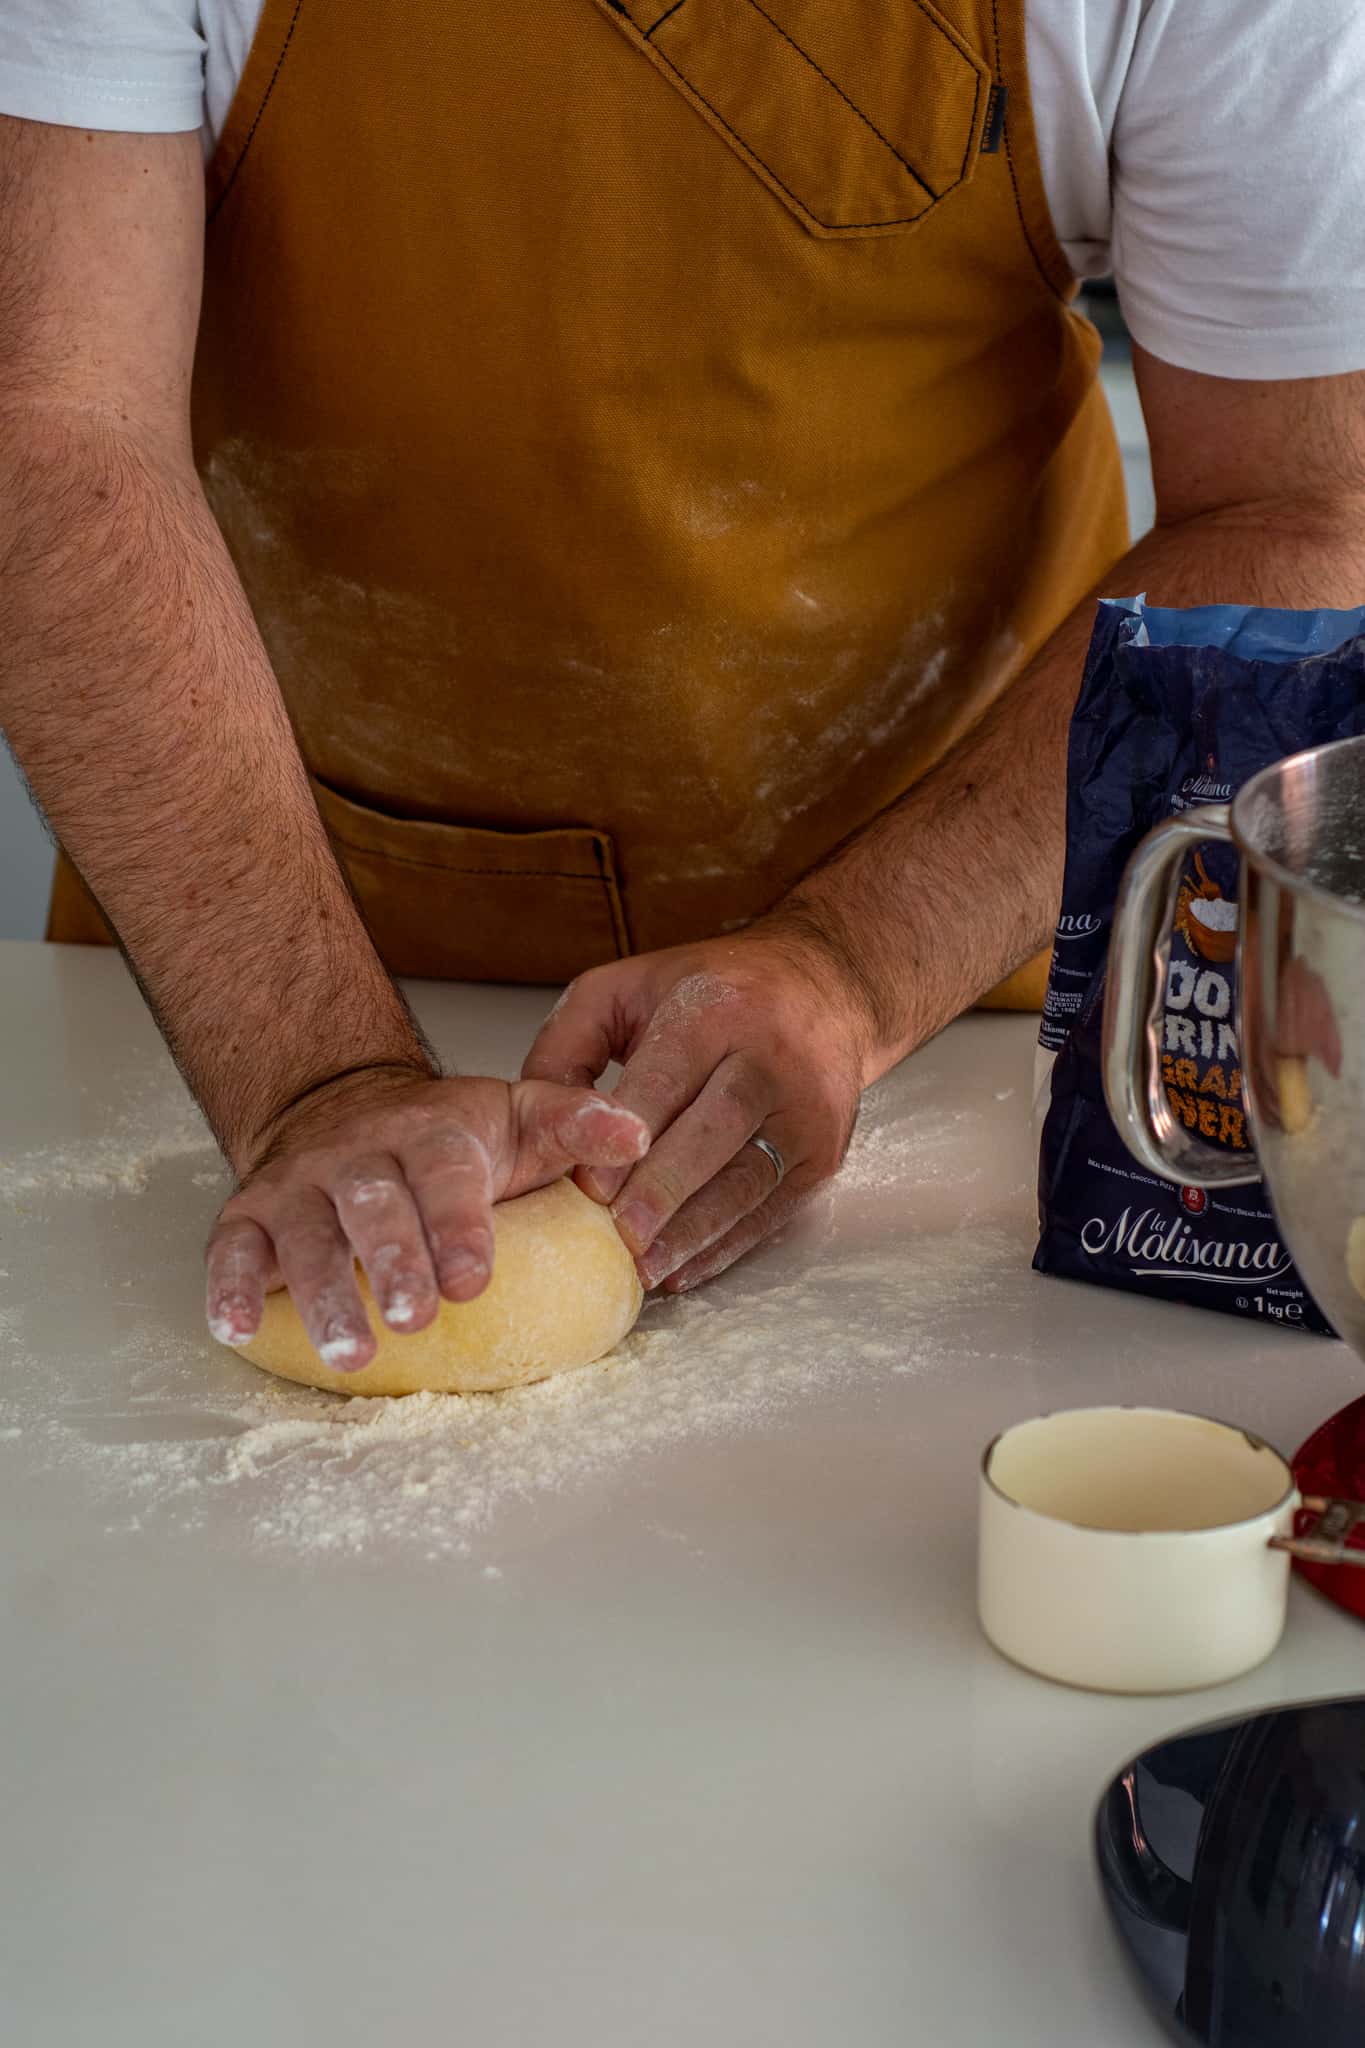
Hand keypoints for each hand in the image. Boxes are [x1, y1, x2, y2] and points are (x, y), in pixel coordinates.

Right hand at [204, 1066, 648, 1369]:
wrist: (341, 1105)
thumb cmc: (444, 1136)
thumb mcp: (517, 1117)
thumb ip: (576, 1125)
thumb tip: (638, 1137)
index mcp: (429, 1133)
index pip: (444, 1174)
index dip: (458, 1226)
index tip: (472, 1279)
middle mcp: (356, 1155)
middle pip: (371, 1204)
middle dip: (391, 1262)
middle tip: (413, 1318)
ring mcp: (299, 1186)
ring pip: (303, 1236)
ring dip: (322, 1295)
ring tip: (350, 1352)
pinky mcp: (250, 1217)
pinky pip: (231, 1250)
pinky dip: (230, 1288)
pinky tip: (237, 1329)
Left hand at [521, 926, 875, 1292]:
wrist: (827, 988)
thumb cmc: (713, 992)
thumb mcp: (627, 987)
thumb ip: (569, 1044)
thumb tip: (539, 1121)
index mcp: (716, 1008)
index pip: (669, 1077)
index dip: (629, 1135)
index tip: (589, 1185)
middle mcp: (770, 1056)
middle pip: (715, 1131)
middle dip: (663, 1189)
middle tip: (617, 1236)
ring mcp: (806, 1109)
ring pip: (748, 1178)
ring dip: (694, 1230)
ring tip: (645, 1267)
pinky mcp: (823, 1152)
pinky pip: (772, 1208)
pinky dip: (727, 1244)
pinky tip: (684, 1268)